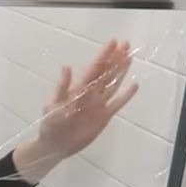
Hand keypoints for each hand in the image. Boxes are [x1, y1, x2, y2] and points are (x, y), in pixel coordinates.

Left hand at [38, 38, 138, 155]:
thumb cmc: (51, 122)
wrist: (56, 144)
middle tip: (126, 44)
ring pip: (113, 84)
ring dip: (121, 71)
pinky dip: (126, 95)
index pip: (94, 68)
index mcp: (78, 87)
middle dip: (115, 58)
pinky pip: (118, 103)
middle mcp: (91, 93)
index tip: (114, 42)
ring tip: (130, 57)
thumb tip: (66, 66)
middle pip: (106, 72)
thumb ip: (61, 86)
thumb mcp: (53, 103)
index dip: (104, 55)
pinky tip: (134, 85)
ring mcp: (99, 104)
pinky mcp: (104, 116)